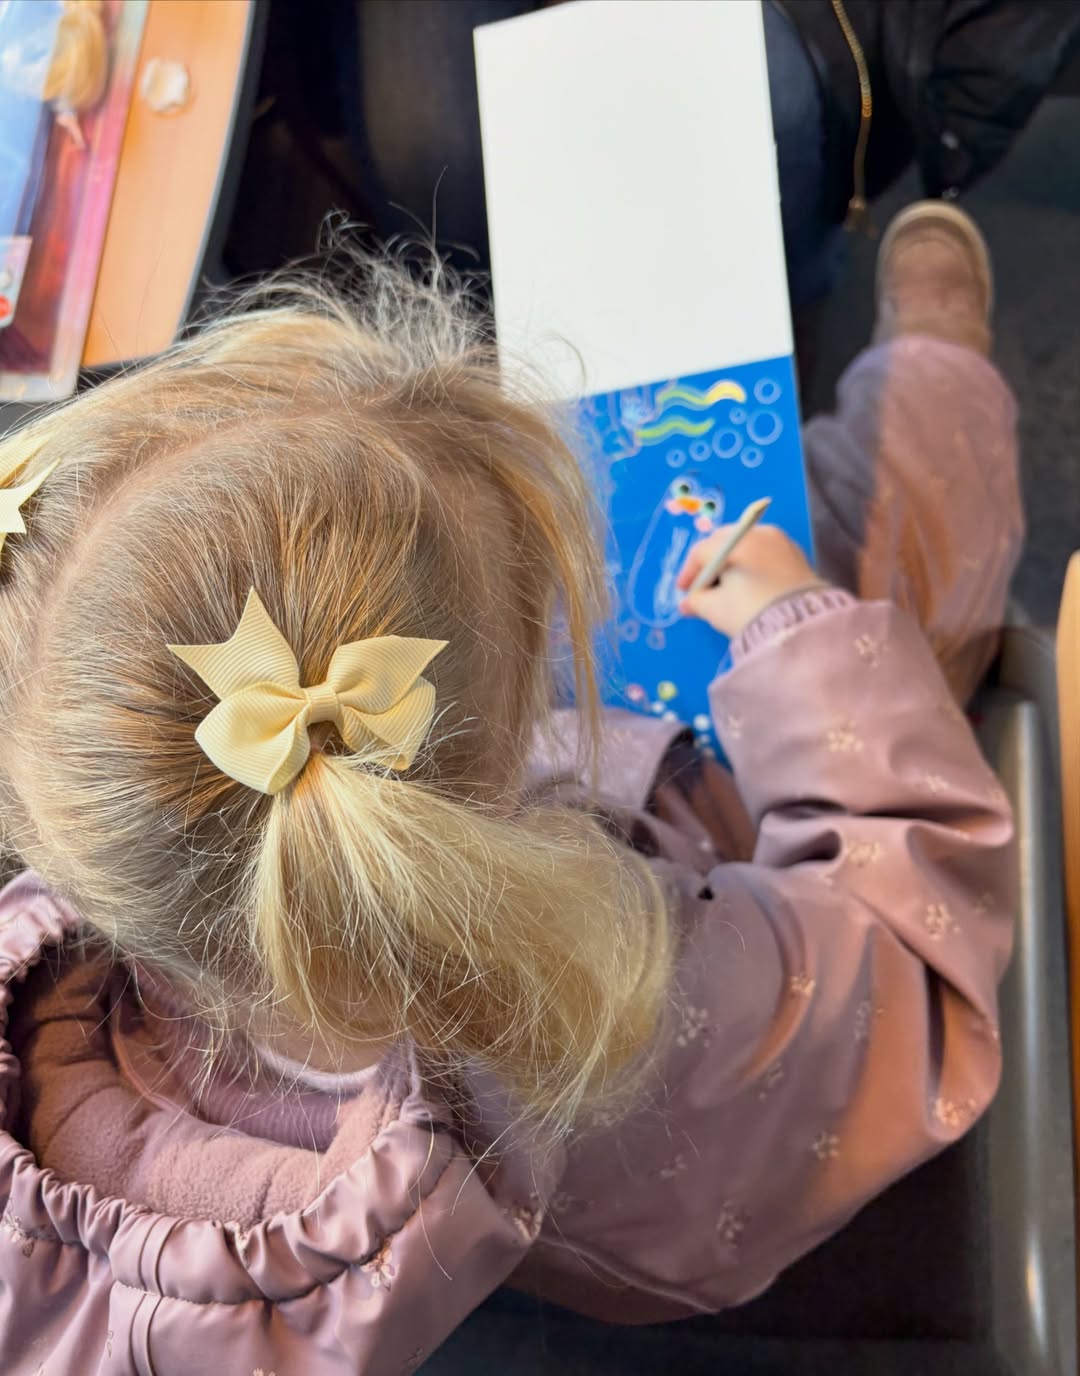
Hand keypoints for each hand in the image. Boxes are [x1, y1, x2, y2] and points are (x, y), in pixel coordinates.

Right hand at [677, 524, 820, 637]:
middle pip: (725, 544)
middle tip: (702, 590)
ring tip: (725, 591)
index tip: (683, 592)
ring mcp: (781, 542)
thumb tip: (688, 602)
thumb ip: (696, 601)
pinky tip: (748, 589)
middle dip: (711, 566)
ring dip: (732, 567)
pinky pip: (765, 556)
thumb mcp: (715, 608)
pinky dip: (752, 568)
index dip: (689, 572)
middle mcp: (761, 533)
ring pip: (746, 549)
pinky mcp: (796, 557)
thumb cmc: (750, 611)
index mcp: (738, 540)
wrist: (800, 626)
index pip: (703, 551)